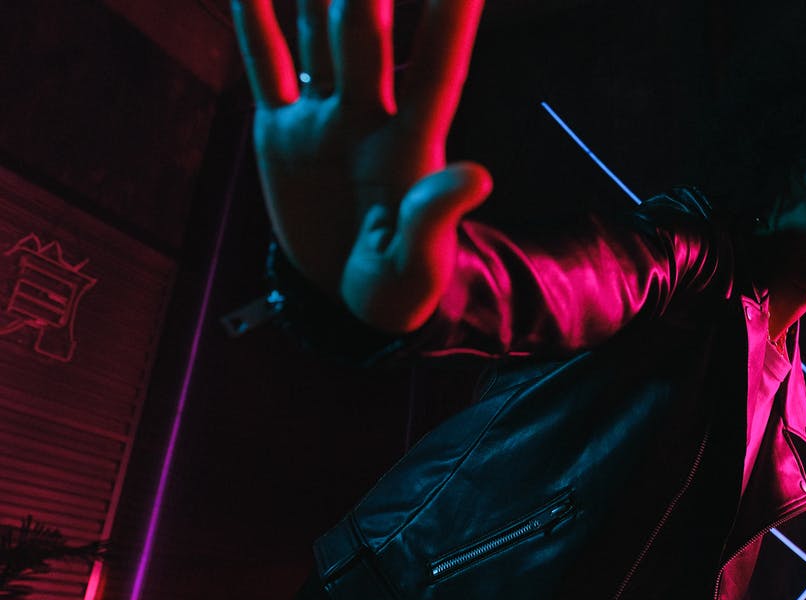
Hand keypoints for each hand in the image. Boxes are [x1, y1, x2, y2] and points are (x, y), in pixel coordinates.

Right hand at [232, 0, 490, 332]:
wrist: (348, 296)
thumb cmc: (398, 285)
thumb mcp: (418, 265)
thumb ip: (437, 219)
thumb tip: (478, 177)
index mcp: (411, 148)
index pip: (438, 72)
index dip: (450, 22)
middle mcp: (369, 117)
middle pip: (366, 34)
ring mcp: (325, 118)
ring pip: (316, 33)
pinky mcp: (283, 132)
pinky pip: (266, 65)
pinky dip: (255, 20)